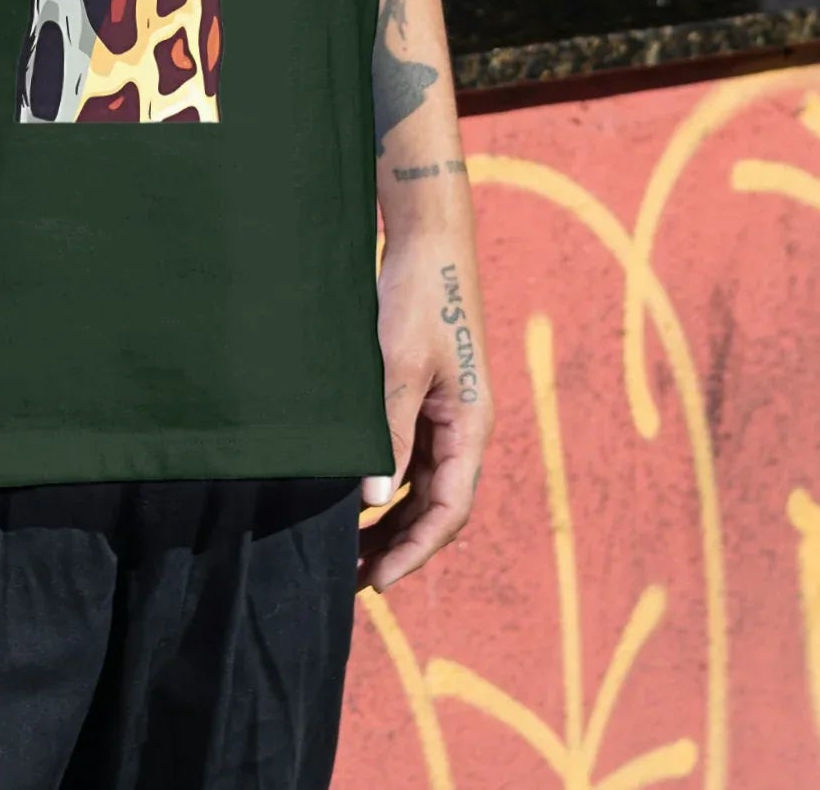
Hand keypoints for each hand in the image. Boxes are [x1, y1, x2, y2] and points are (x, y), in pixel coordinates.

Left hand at [360, 225, 489, 589]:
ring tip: (349, 550)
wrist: (429, 242)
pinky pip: (411, 461)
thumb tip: (370, 499)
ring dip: (391, 521)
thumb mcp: (397, 367)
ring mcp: (446, 417)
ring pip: (423, 488)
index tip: (378, 578)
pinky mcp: (427, 402)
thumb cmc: (417, 297)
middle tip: (352, 577)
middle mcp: (464, 429)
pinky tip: (354, 502)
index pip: (449, 508)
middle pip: (438, 507)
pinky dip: (387, 488)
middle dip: (399, 545)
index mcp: (470, 425)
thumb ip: (387, 433)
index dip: (414, 549)